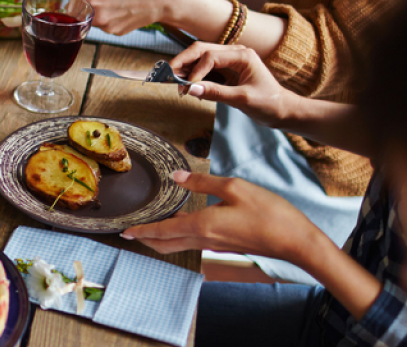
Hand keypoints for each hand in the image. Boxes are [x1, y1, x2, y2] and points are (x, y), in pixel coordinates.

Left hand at [55, 0, 188, 33]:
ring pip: (95, 19)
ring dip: (101, 11)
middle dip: (90, 3)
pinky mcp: (118, 33)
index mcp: (92, 1)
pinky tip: (124, 8)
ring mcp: (108, 28)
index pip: (71, 5)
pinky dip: (112, 17)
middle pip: (82, 13)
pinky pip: (107, 25)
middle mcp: (98, 19)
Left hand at [122, 171, 324, 263]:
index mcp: (202, 225)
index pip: (162, 231)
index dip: (141, 231)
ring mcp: (215, 244)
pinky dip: (179, 236)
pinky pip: (194, 241)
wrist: (296, 241)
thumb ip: (203, 182)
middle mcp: (204, 239)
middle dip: (146, 239)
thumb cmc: (269, 213)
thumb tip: (177, 176)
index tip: (124, 232)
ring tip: (149, 228)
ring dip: (161, 238)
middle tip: (131, 233)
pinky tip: (181, 224)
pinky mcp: (226, 244)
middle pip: (166, 243)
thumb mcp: (235, 187)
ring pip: (179, 244)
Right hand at [169, 42, 300, 127]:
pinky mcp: (225, 70)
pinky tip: (188, 87)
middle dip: (183, 62)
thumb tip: (190, 89)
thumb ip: (215, 92)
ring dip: (186, 69)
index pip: (210, 56)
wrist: (283, 111)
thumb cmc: (269, 104)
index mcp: (242, 55)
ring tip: (176, 85)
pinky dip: (193, 76)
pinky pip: (204, 68)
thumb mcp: (242, 99)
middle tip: (167, 76)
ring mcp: (229, 60)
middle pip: (200, 49)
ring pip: (199, 57)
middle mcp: (234, 53)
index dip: (195, 70)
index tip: (186, 88)